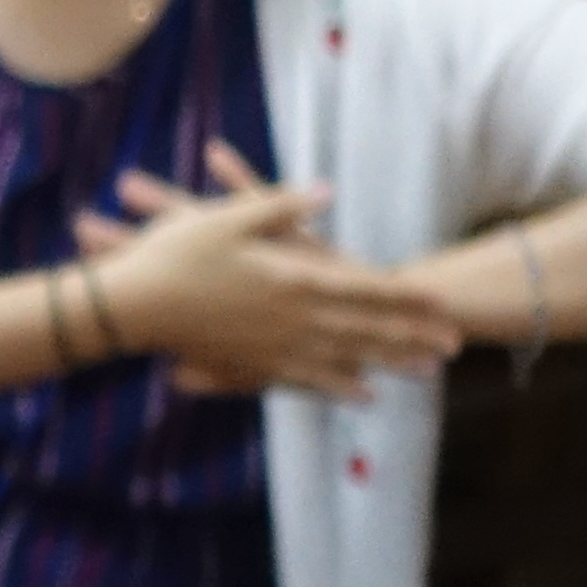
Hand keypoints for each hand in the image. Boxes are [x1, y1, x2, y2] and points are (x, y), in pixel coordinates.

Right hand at [82, 146, 464, 399]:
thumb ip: (282, 205)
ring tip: (426, 372)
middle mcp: (294, 319)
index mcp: (294, 278)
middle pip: (367, 329)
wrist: (132, 304)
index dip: (408, 297)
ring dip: (390, 364)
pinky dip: (341, 386)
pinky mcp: (254, 363)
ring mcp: (276, 346)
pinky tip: (364, 394)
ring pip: (347, 358)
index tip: (445, 304)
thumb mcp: (228, 216)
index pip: (366, 290)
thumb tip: (327, 192)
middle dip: (413, 337)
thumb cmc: (175, 253)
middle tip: (454, 347)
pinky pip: (307, 380)